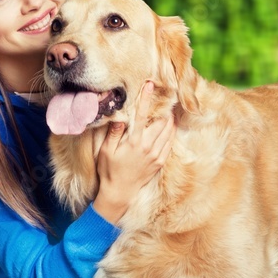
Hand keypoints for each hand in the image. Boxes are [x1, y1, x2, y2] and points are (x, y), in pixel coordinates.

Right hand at [92, 80, 175, 224]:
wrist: (119, 192)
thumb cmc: (109, 170)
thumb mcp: (106, 151)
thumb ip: (114, 133)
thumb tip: (119, 117)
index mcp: (134, 142)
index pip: (142, 115)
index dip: (146, 98)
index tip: (149, 85)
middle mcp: (148, 147)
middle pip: (160, 120)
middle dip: (162, 106)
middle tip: (164, 94)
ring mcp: (156, 154)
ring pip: (168, 130)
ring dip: (169, 117)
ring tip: (169, 106)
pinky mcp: (160, 161)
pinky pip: (170, 142)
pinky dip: (172, 131)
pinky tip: (171, 125)